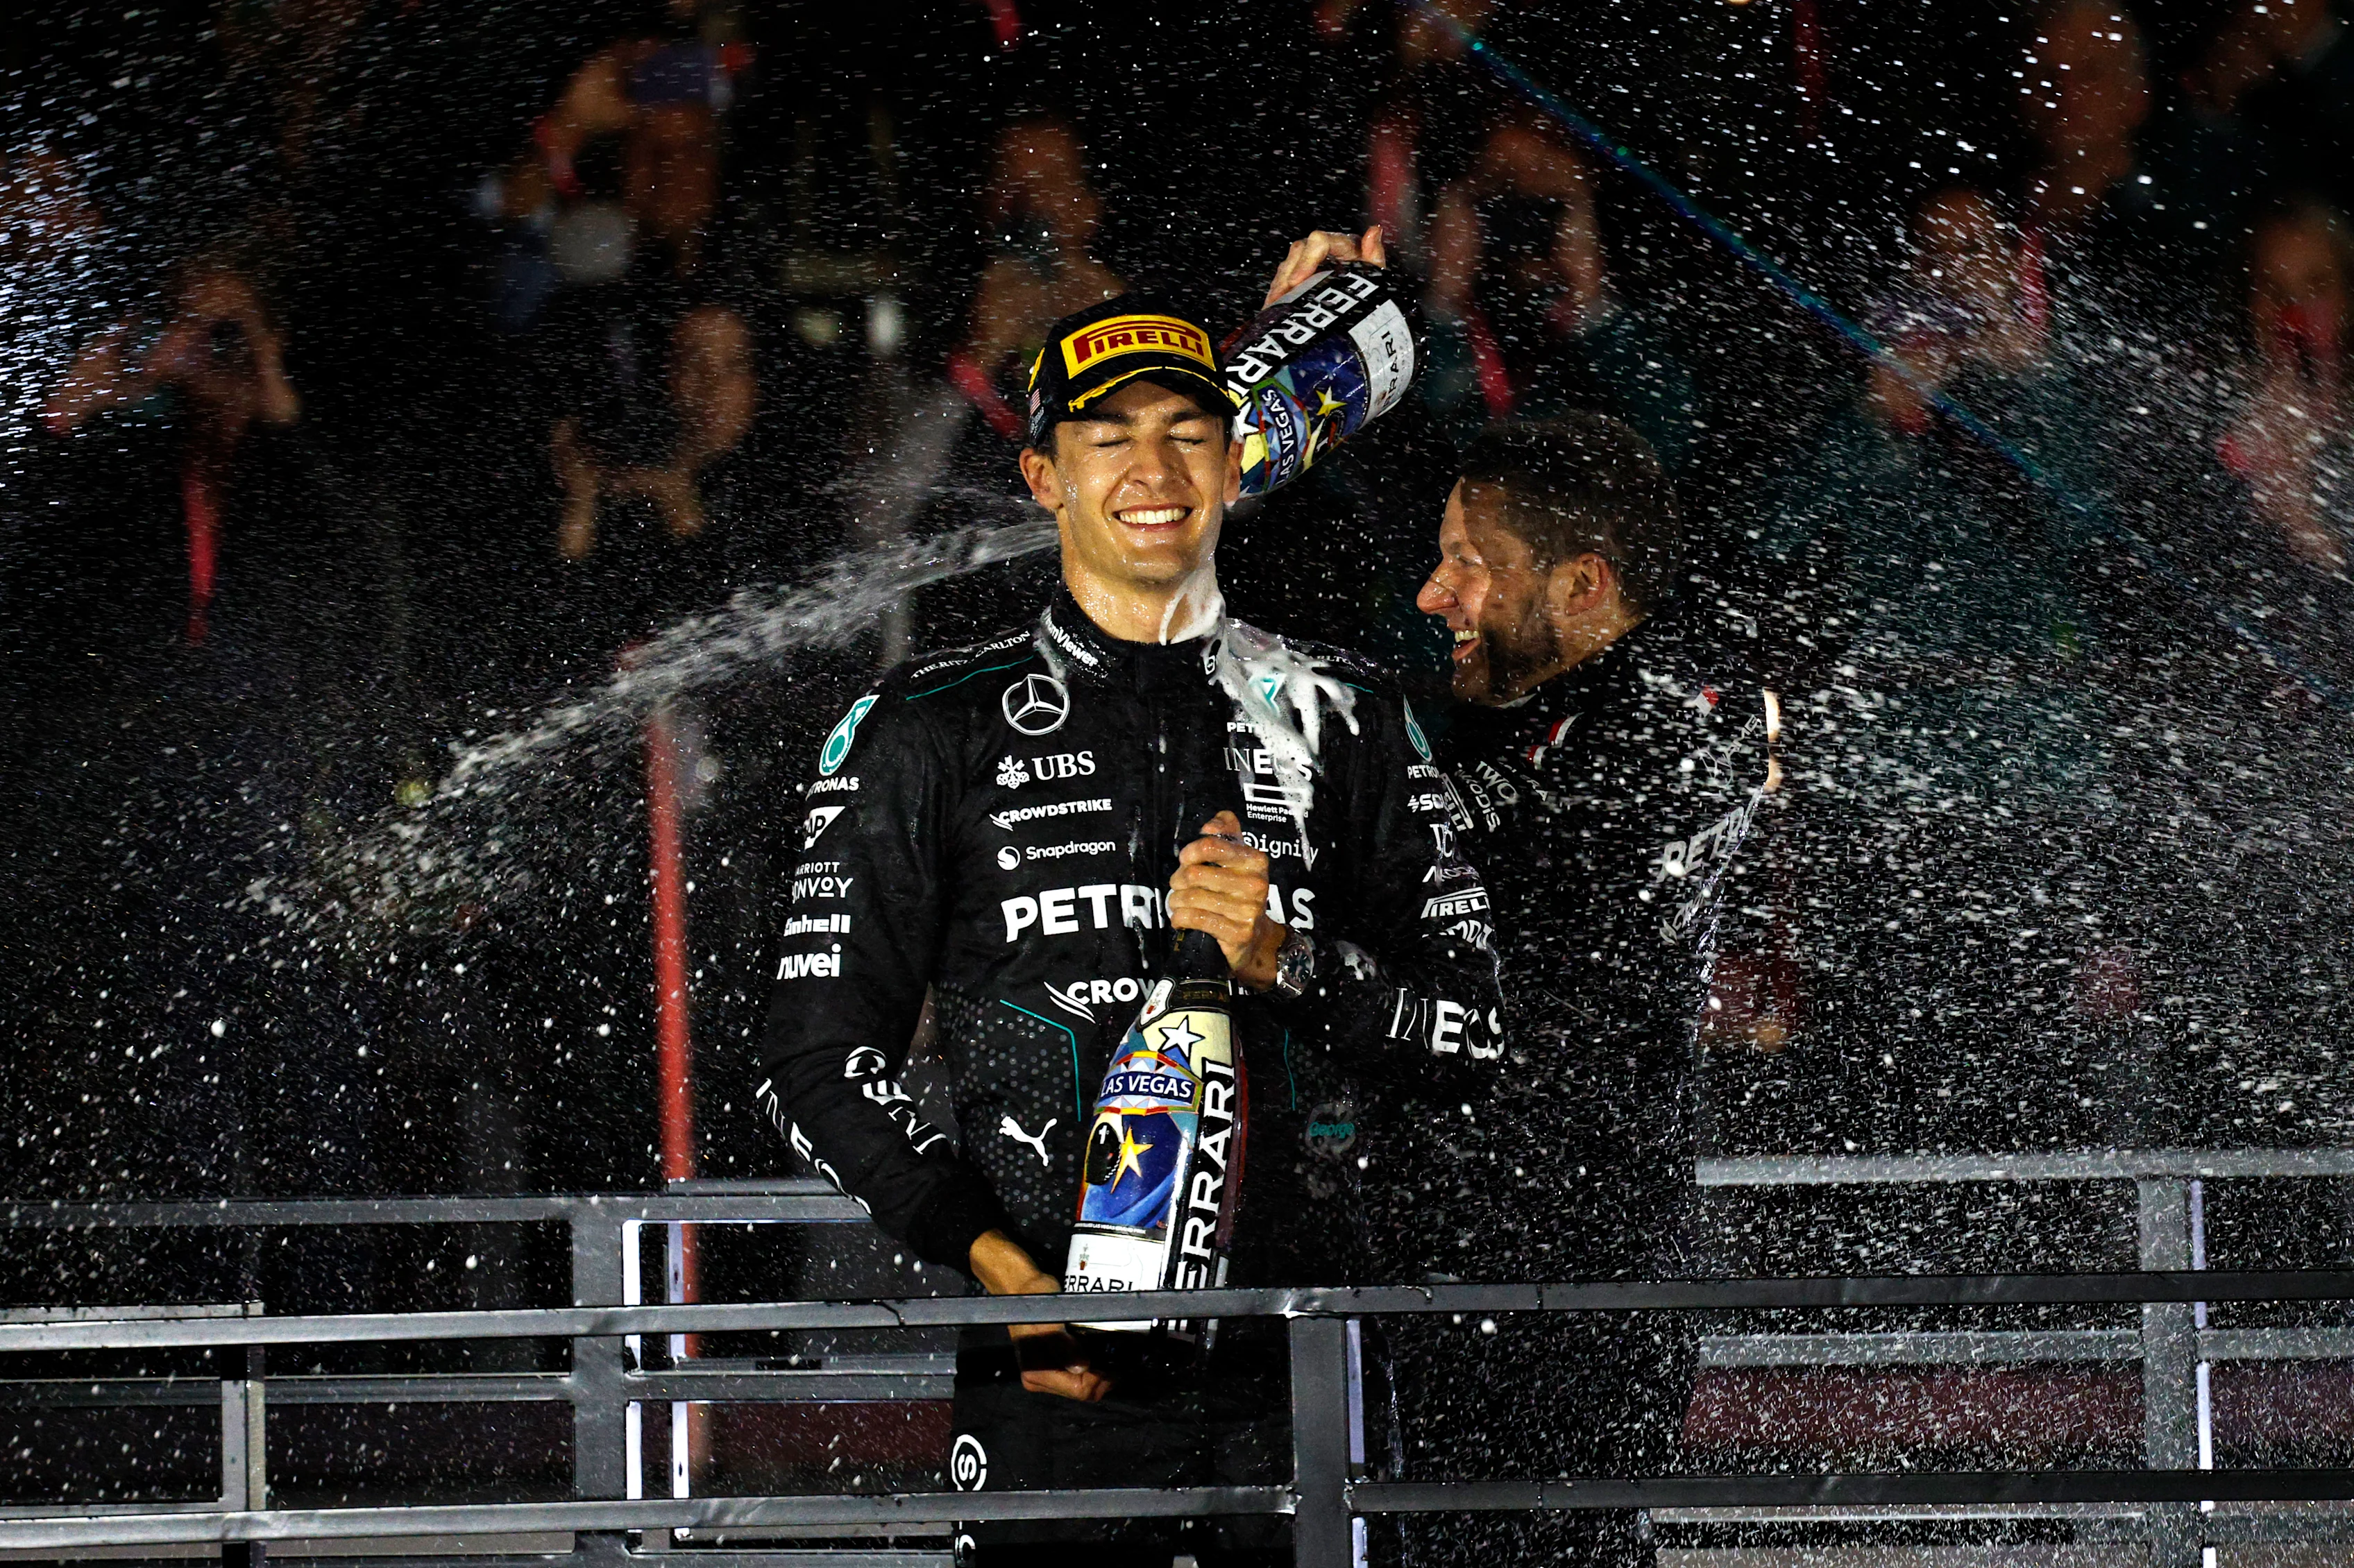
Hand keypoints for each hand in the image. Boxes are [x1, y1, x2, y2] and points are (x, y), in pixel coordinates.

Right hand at [965, 1229, 1112, 1401]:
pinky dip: (1094, 1366)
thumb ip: (1061, 1344)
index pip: (1079, 1389)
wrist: (1023, 1286)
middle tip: (1117, 1354)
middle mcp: (1040, 1378)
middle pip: (1083, 1391)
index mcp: (1036, 1373)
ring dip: (1100, 1372)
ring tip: (1110, 1351)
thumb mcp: (1049, 1318)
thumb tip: (1080, 1367)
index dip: (1101, 1378)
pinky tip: (1100, 1352)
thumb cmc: (1034, 1298)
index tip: (1115, 1361)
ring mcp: (1047, 1373)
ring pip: (1084, 1385)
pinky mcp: (1054, 1365)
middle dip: (1103, 1376)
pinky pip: (1081, 1375)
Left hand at [1169, 810, 1286, 990]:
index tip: (1185, 860)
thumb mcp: (1238, 857)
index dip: (1190, 852)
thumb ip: (1227, 832)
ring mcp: (1248, 910)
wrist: (1255, 937)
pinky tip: (1179, 918)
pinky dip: (1180, 918)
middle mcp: (1255, 884)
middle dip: (1178, 880)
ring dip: (1176, 900)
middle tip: (1178, 885)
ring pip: (1191, 897)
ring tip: (1177, 902)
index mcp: (1255, 860)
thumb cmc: (1238, 891)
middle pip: (1194, 873)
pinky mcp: (1238, 933)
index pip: (1212, 846)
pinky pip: (1196, 919)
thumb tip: (1211, 825)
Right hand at [1262, 224, 1386, 308]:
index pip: (1319, 241)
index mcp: (1343, 244)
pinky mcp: (1299, 273)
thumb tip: (1373, 231)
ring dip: (1280, 284)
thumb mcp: (1375, 275)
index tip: (1297, 282)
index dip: (1306, 260)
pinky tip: (1275, 305)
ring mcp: (1310, 260)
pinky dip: (1278, 291)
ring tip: (1276, 304)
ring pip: (1287, 264)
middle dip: (1289, 275)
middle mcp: (1324, 248)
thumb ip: (1375, 253)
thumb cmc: (1370, 289)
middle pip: (1299, 251)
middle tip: (1283, 299)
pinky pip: (1282, 277)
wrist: (1362, 307)